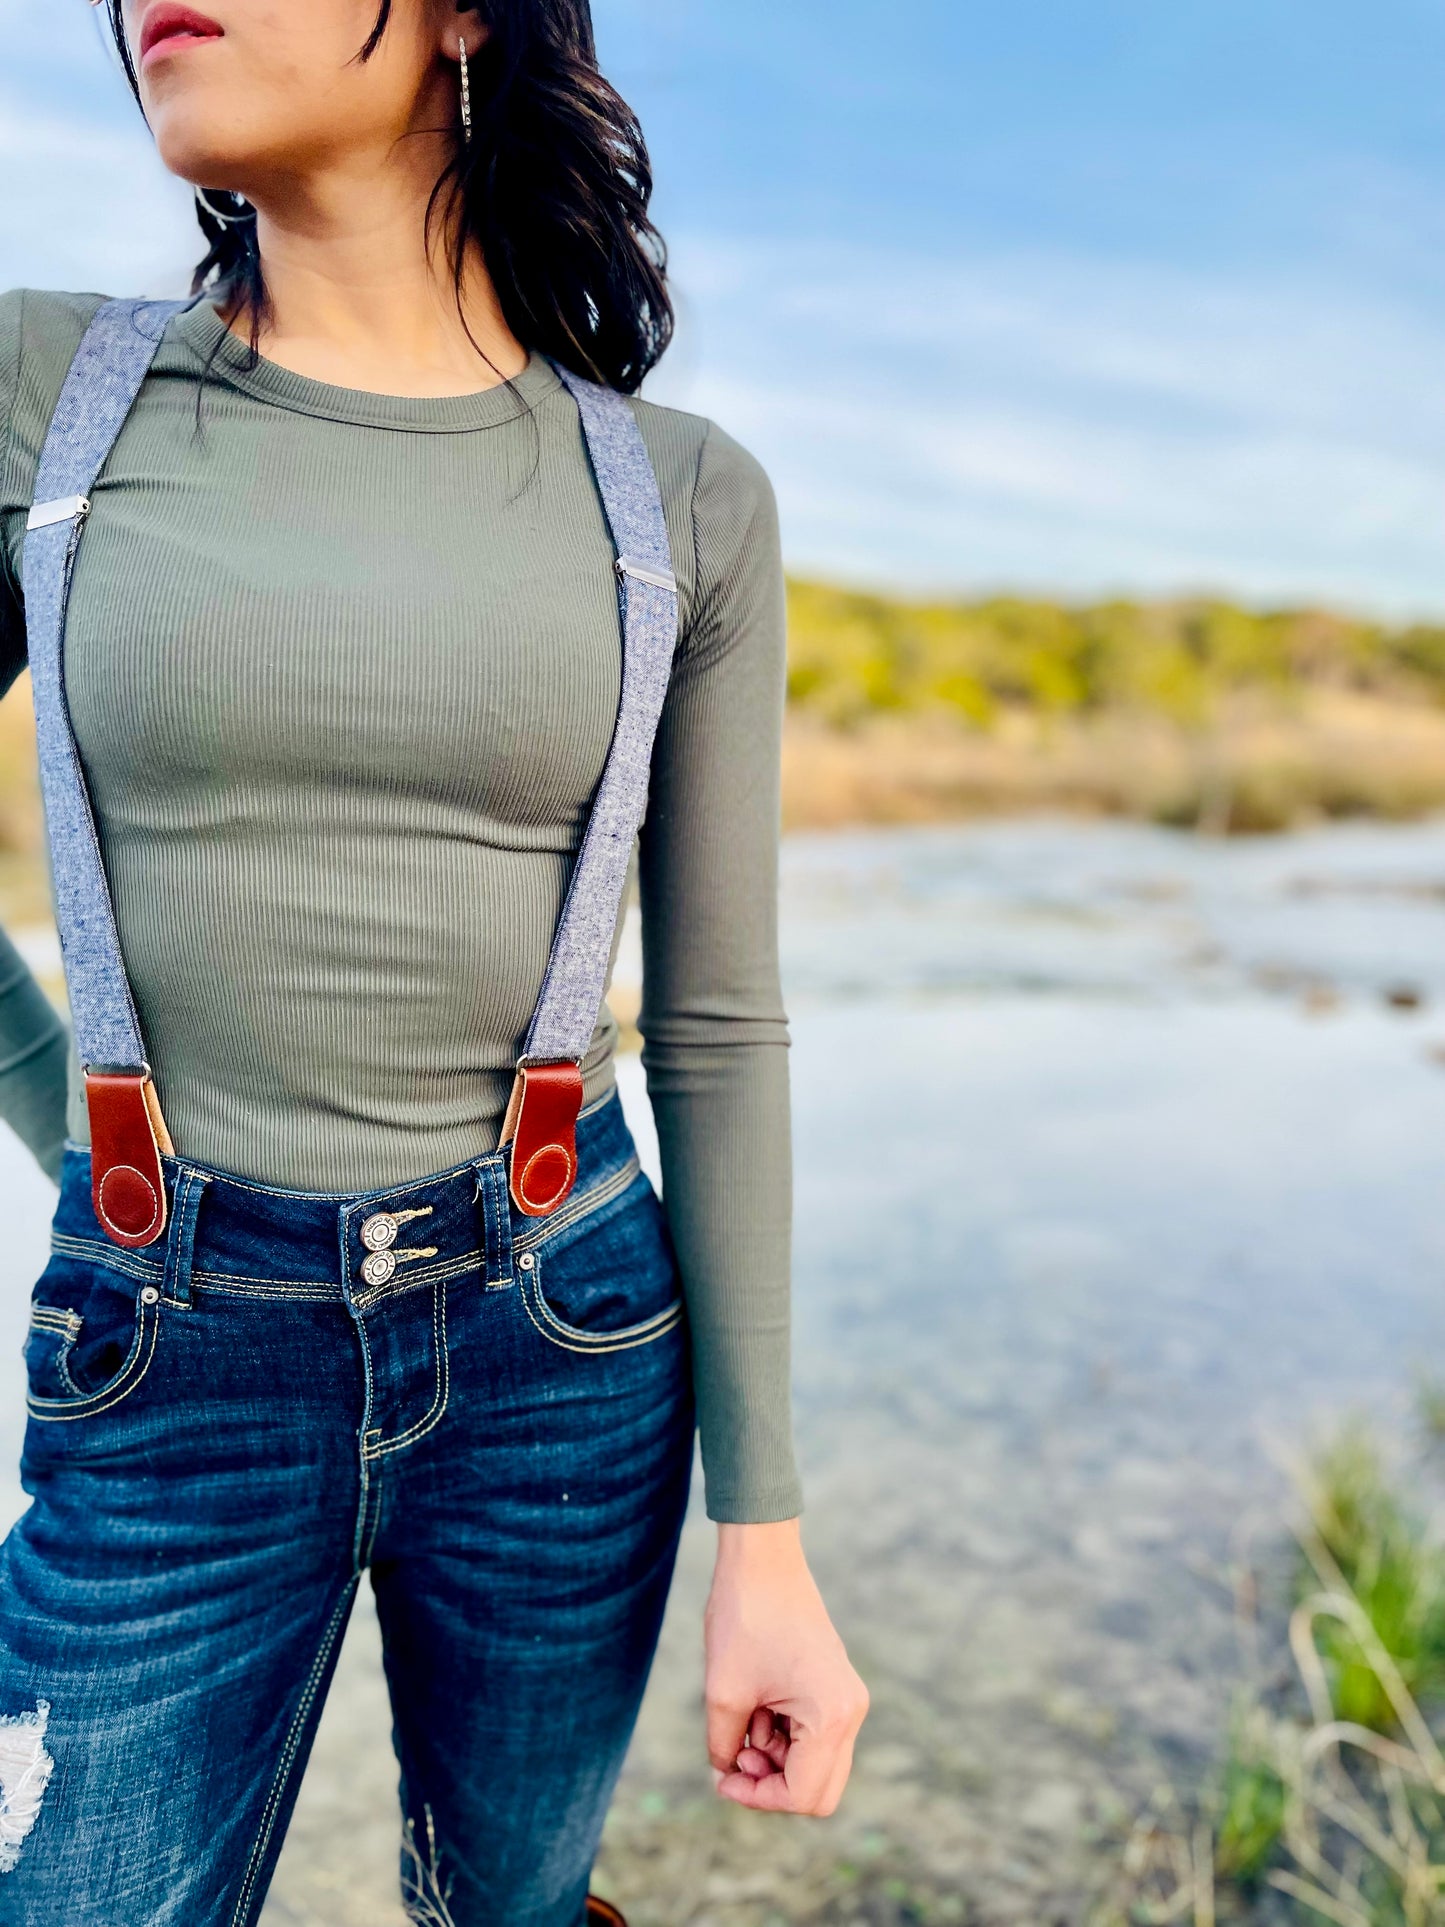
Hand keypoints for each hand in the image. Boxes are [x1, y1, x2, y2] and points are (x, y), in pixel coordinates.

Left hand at [704, 1518, 868, 1813]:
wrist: (762, 1559)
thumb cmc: (744, 1618)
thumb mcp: (723, 1694)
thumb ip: (725, 1749)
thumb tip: (727, 1776)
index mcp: (831, 1716)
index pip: (802, 1795)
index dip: (758, 1799)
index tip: (724, 1780)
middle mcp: (851, 1711)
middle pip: (818, 1790)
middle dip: (772, 1785)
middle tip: (736, 1758)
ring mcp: (847, 1698)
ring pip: (815, 1765)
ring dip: (774, 1758)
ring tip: (743, 1719)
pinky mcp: (835, 1687)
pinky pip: (813, 1736)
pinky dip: (782, 1736)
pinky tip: (756, 1706)